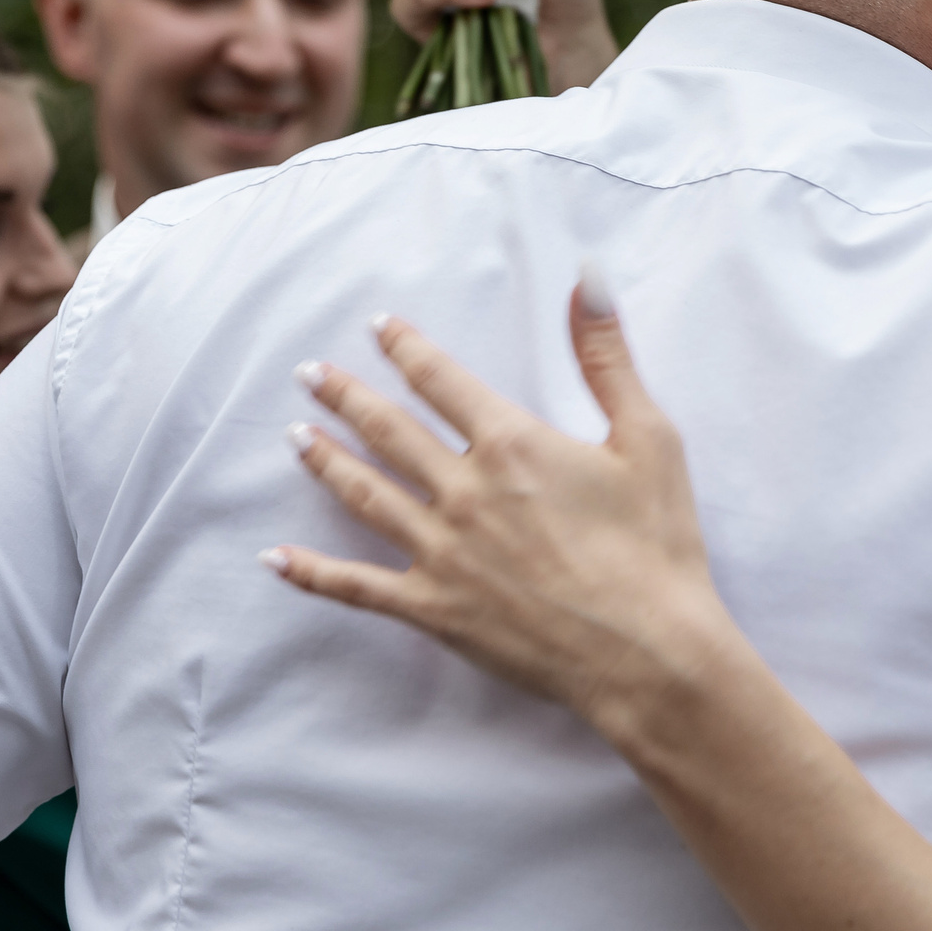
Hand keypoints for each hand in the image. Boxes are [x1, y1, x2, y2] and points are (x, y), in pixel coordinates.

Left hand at [264, 273, 745, 735]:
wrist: (649, 653)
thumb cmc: (656, 547)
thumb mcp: (648, 437)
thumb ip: (606, 354)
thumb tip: (585, 276)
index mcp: (510, 444)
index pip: (440, 379)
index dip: (406, 347)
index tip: (378, 326)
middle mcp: (463, 491)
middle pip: (388, 430)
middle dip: (345, 396)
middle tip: (309, 374)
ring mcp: (441, 552)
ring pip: (365, 495)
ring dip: (325, 462)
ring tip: (294, 436)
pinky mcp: (435, 610)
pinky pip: (358, 588)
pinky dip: (312, 573)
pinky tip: (275, 559)